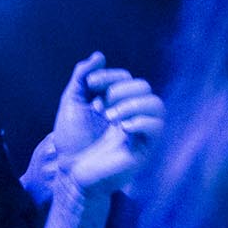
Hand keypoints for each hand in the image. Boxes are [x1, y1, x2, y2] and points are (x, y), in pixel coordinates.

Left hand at [49, 53, 165, 198]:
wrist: (70, 172)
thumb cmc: (72, 140)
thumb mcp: (72, 102)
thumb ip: (82, 77)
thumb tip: (99, 55)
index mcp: (116, 102)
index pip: (126, 77)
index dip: (110, 75)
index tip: (91, 84)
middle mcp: (131, 114)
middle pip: (144, 87)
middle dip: (122, 89)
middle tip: (102, 105)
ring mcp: (139, 131)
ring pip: (157, 105)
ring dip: (133, 104)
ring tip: (111, 116)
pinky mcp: (144, 148)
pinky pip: (157, 127)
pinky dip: (141, 121)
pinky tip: (122, 127)